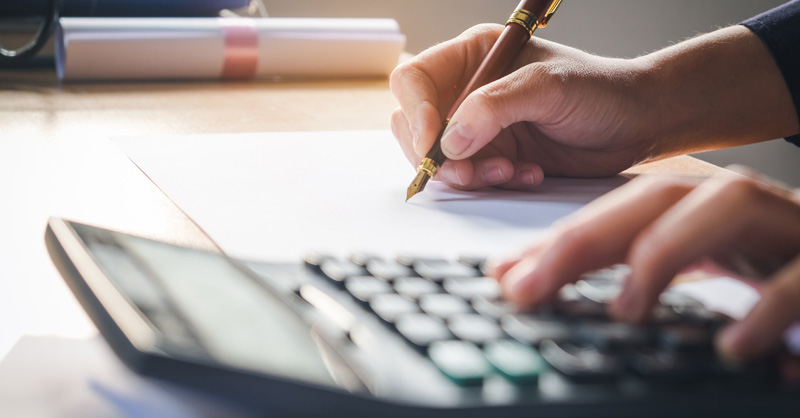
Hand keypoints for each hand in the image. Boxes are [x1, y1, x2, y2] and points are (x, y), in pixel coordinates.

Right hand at [391, 23, 654, 189]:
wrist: (636, 124)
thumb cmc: (601, 91)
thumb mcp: (550, 87)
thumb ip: (496, 107)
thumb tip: (449, 141)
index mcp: (473, 56)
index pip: (414, 81)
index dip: (416, 113)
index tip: (435, 145)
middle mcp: (467, 90)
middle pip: (414, 125)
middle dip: (438, 156)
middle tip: (472, 173)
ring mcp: (477, 126)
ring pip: (438, 158)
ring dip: (468, 174)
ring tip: (511, 171)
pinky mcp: (491, 156)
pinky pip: (467, 178)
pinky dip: (490, 184)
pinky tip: (527, 174)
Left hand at [490, 171, 799, 359]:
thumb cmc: (777, 270)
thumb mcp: (700, 270)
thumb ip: (633, 276)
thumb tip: (539, 285)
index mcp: (701, 213)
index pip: (620, 213)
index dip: (559, 240)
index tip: (504, 276)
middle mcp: (739, 209)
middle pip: (657, 199)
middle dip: (586, 238)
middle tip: (529, 288)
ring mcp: (788, 228)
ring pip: (730, 205)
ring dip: (667, 250)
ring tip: (626, 308)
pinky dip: (767, 309)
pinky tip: (734, 347)